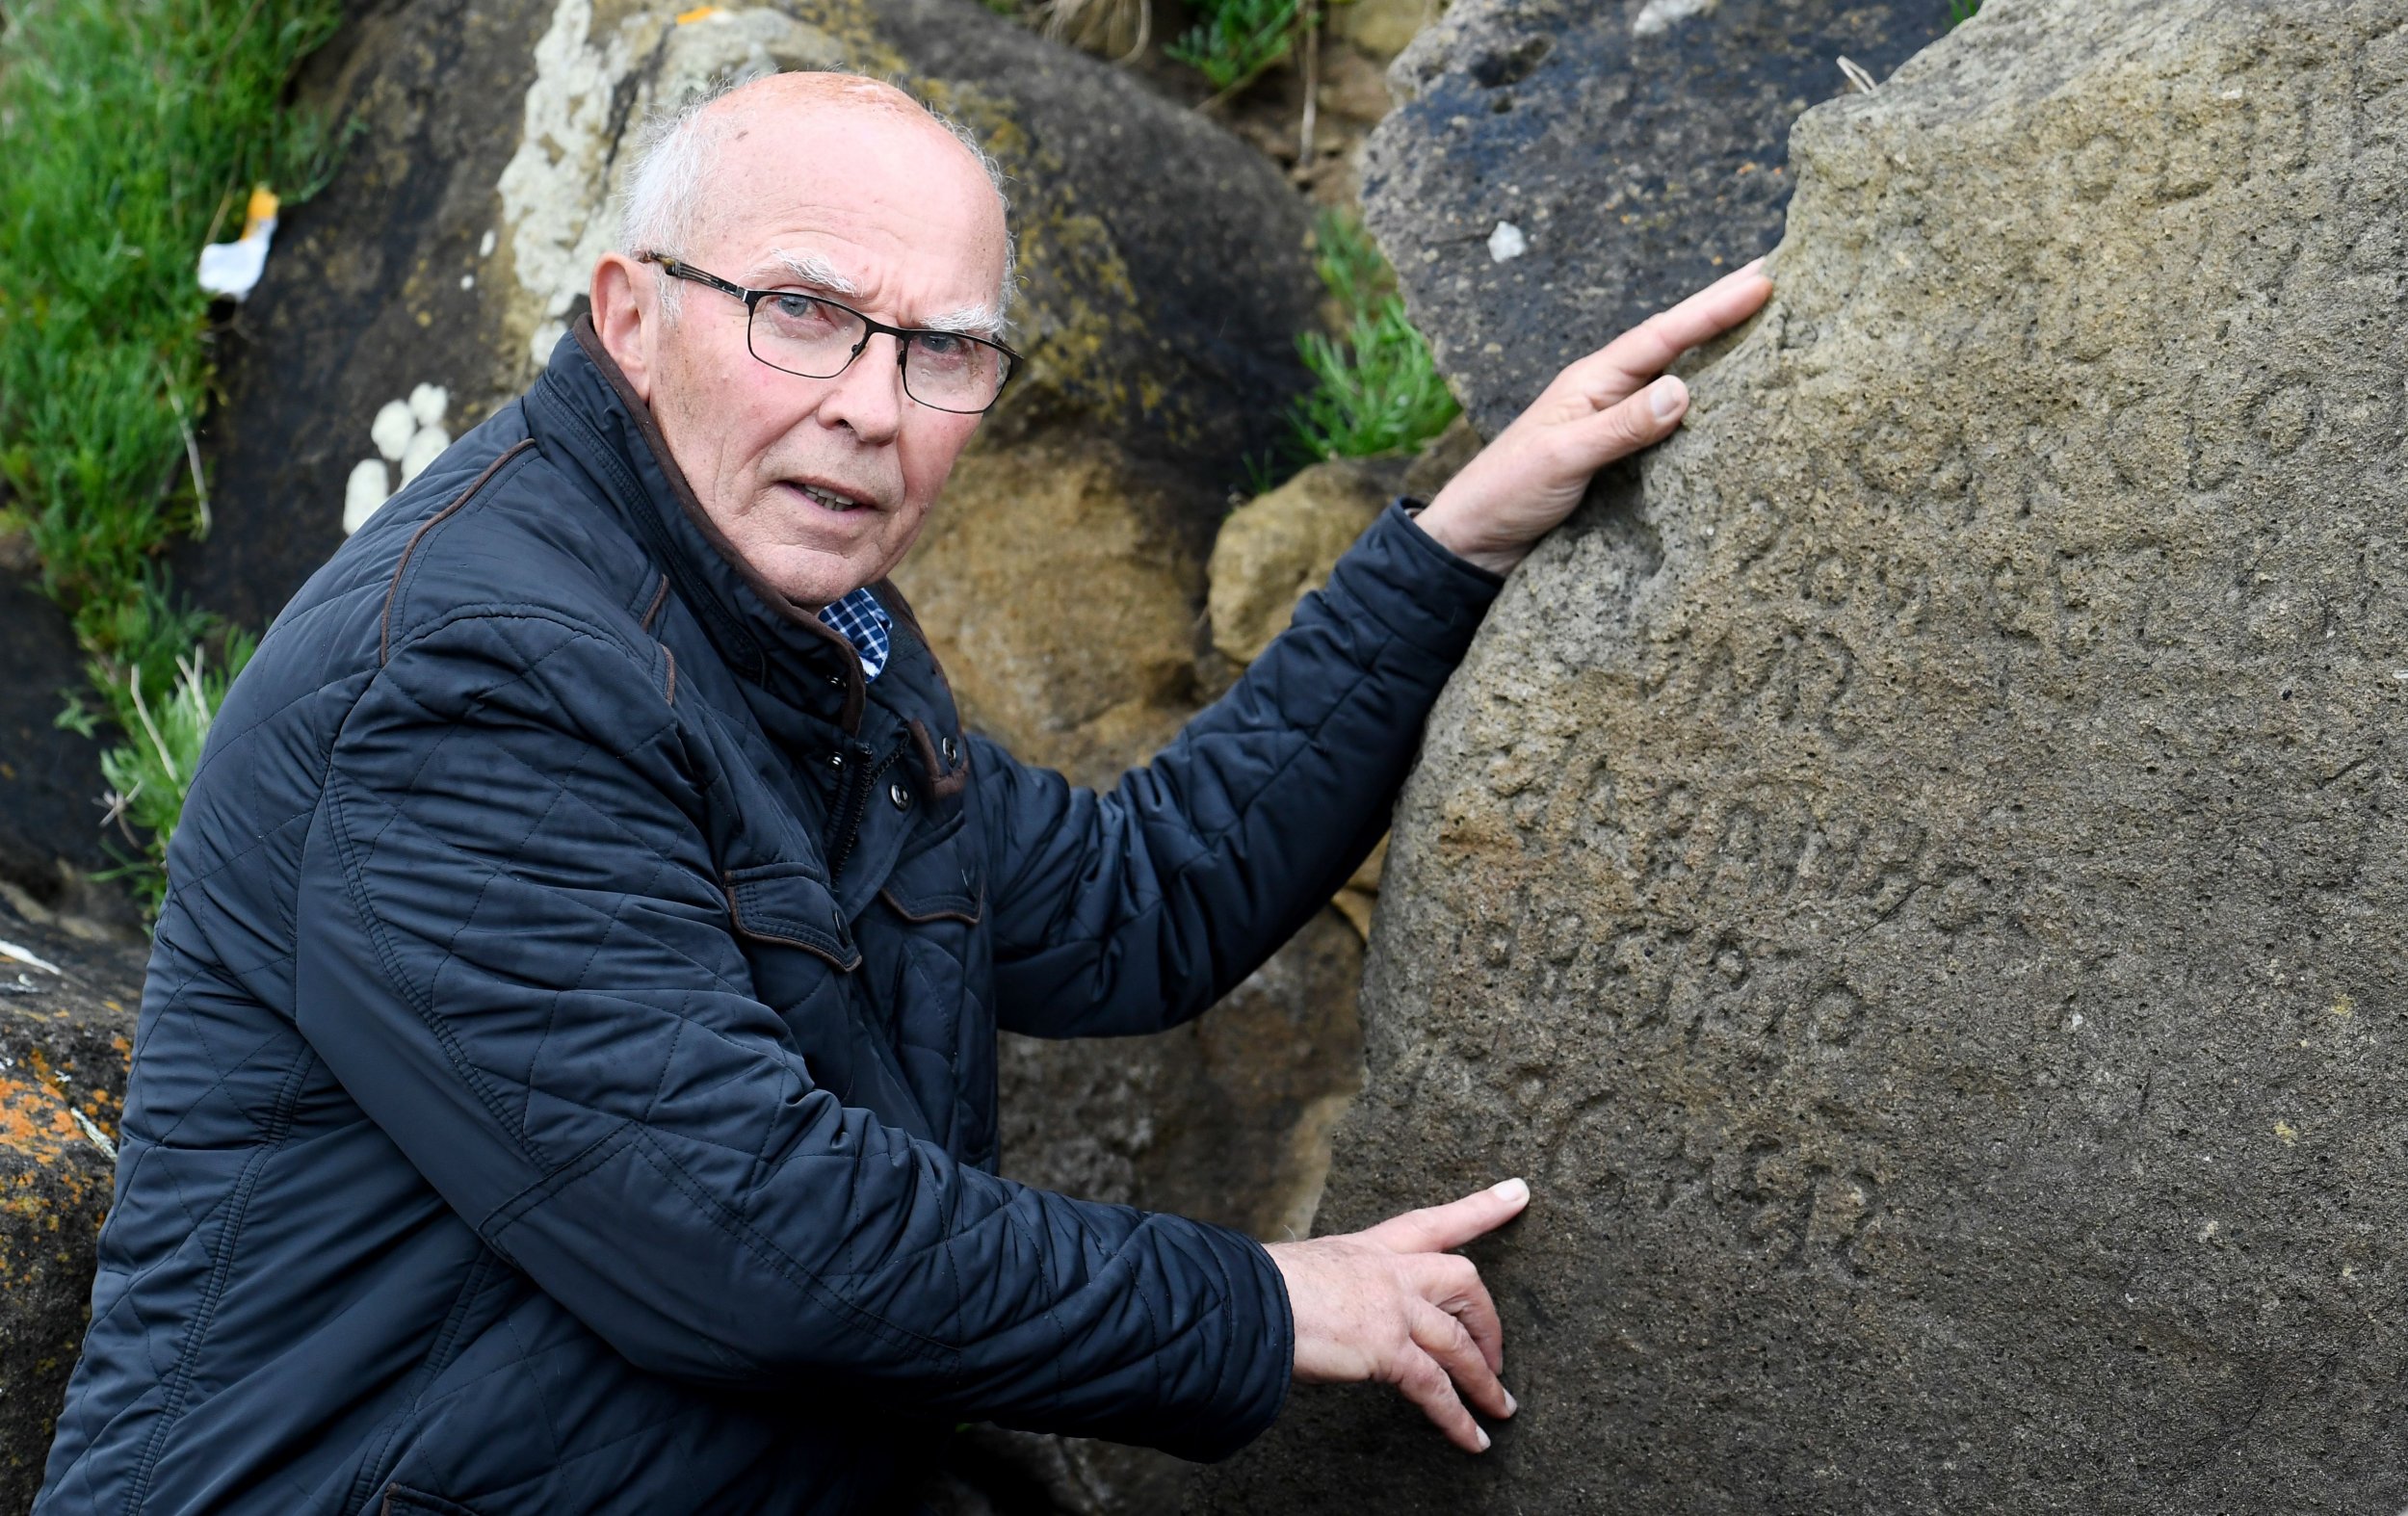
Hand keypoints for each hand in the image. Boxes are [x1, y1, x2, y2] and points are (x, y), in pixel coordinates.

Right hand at [1266, 1178, 1530, 1452]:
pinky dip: (1457, 1418)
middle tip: (1500, 1352)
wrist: (1245, 1300)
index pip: (1435, 1221)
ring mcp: (1393, 1307)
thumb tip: (1326, 1307)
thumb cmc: (1259, 1287)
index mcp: (1369, 1247)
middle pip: (1464, 1280)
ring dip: (1484, 1381)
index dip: (1481, 1208)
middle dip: (1490, 1318)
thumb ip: (1333, 1285)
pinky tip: (1472, 1439)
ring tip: (1502, 1408)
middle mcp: (1389, 1271)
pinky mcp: (1387, 1348)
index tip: (1518, 1193)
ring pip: (1458, 1342)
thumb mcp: (1307, 1270)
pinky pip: (1435, 1388)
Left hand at [1415, 259, 1774, 575]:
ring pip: (1673, 377)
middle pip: (1673, 343)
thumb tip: (1683, 389)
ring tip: (1762, 325)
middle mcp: (1605, 393)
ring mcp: (1610, 423)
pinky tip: (1725, 402)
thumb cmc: (1506, 493)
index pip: (1663, 336)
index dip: (1713, 309)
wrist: (1473, 543)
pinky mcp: (1615, 459)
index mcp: (1592, 380)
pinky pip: (1667, 422)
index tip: (1764, 281)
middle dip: (1721, 310)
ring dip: (1716, 352)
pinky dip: (1700, 405)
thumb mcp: (1563, 458)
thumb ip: (1620, 428)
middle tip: (1774, 277)